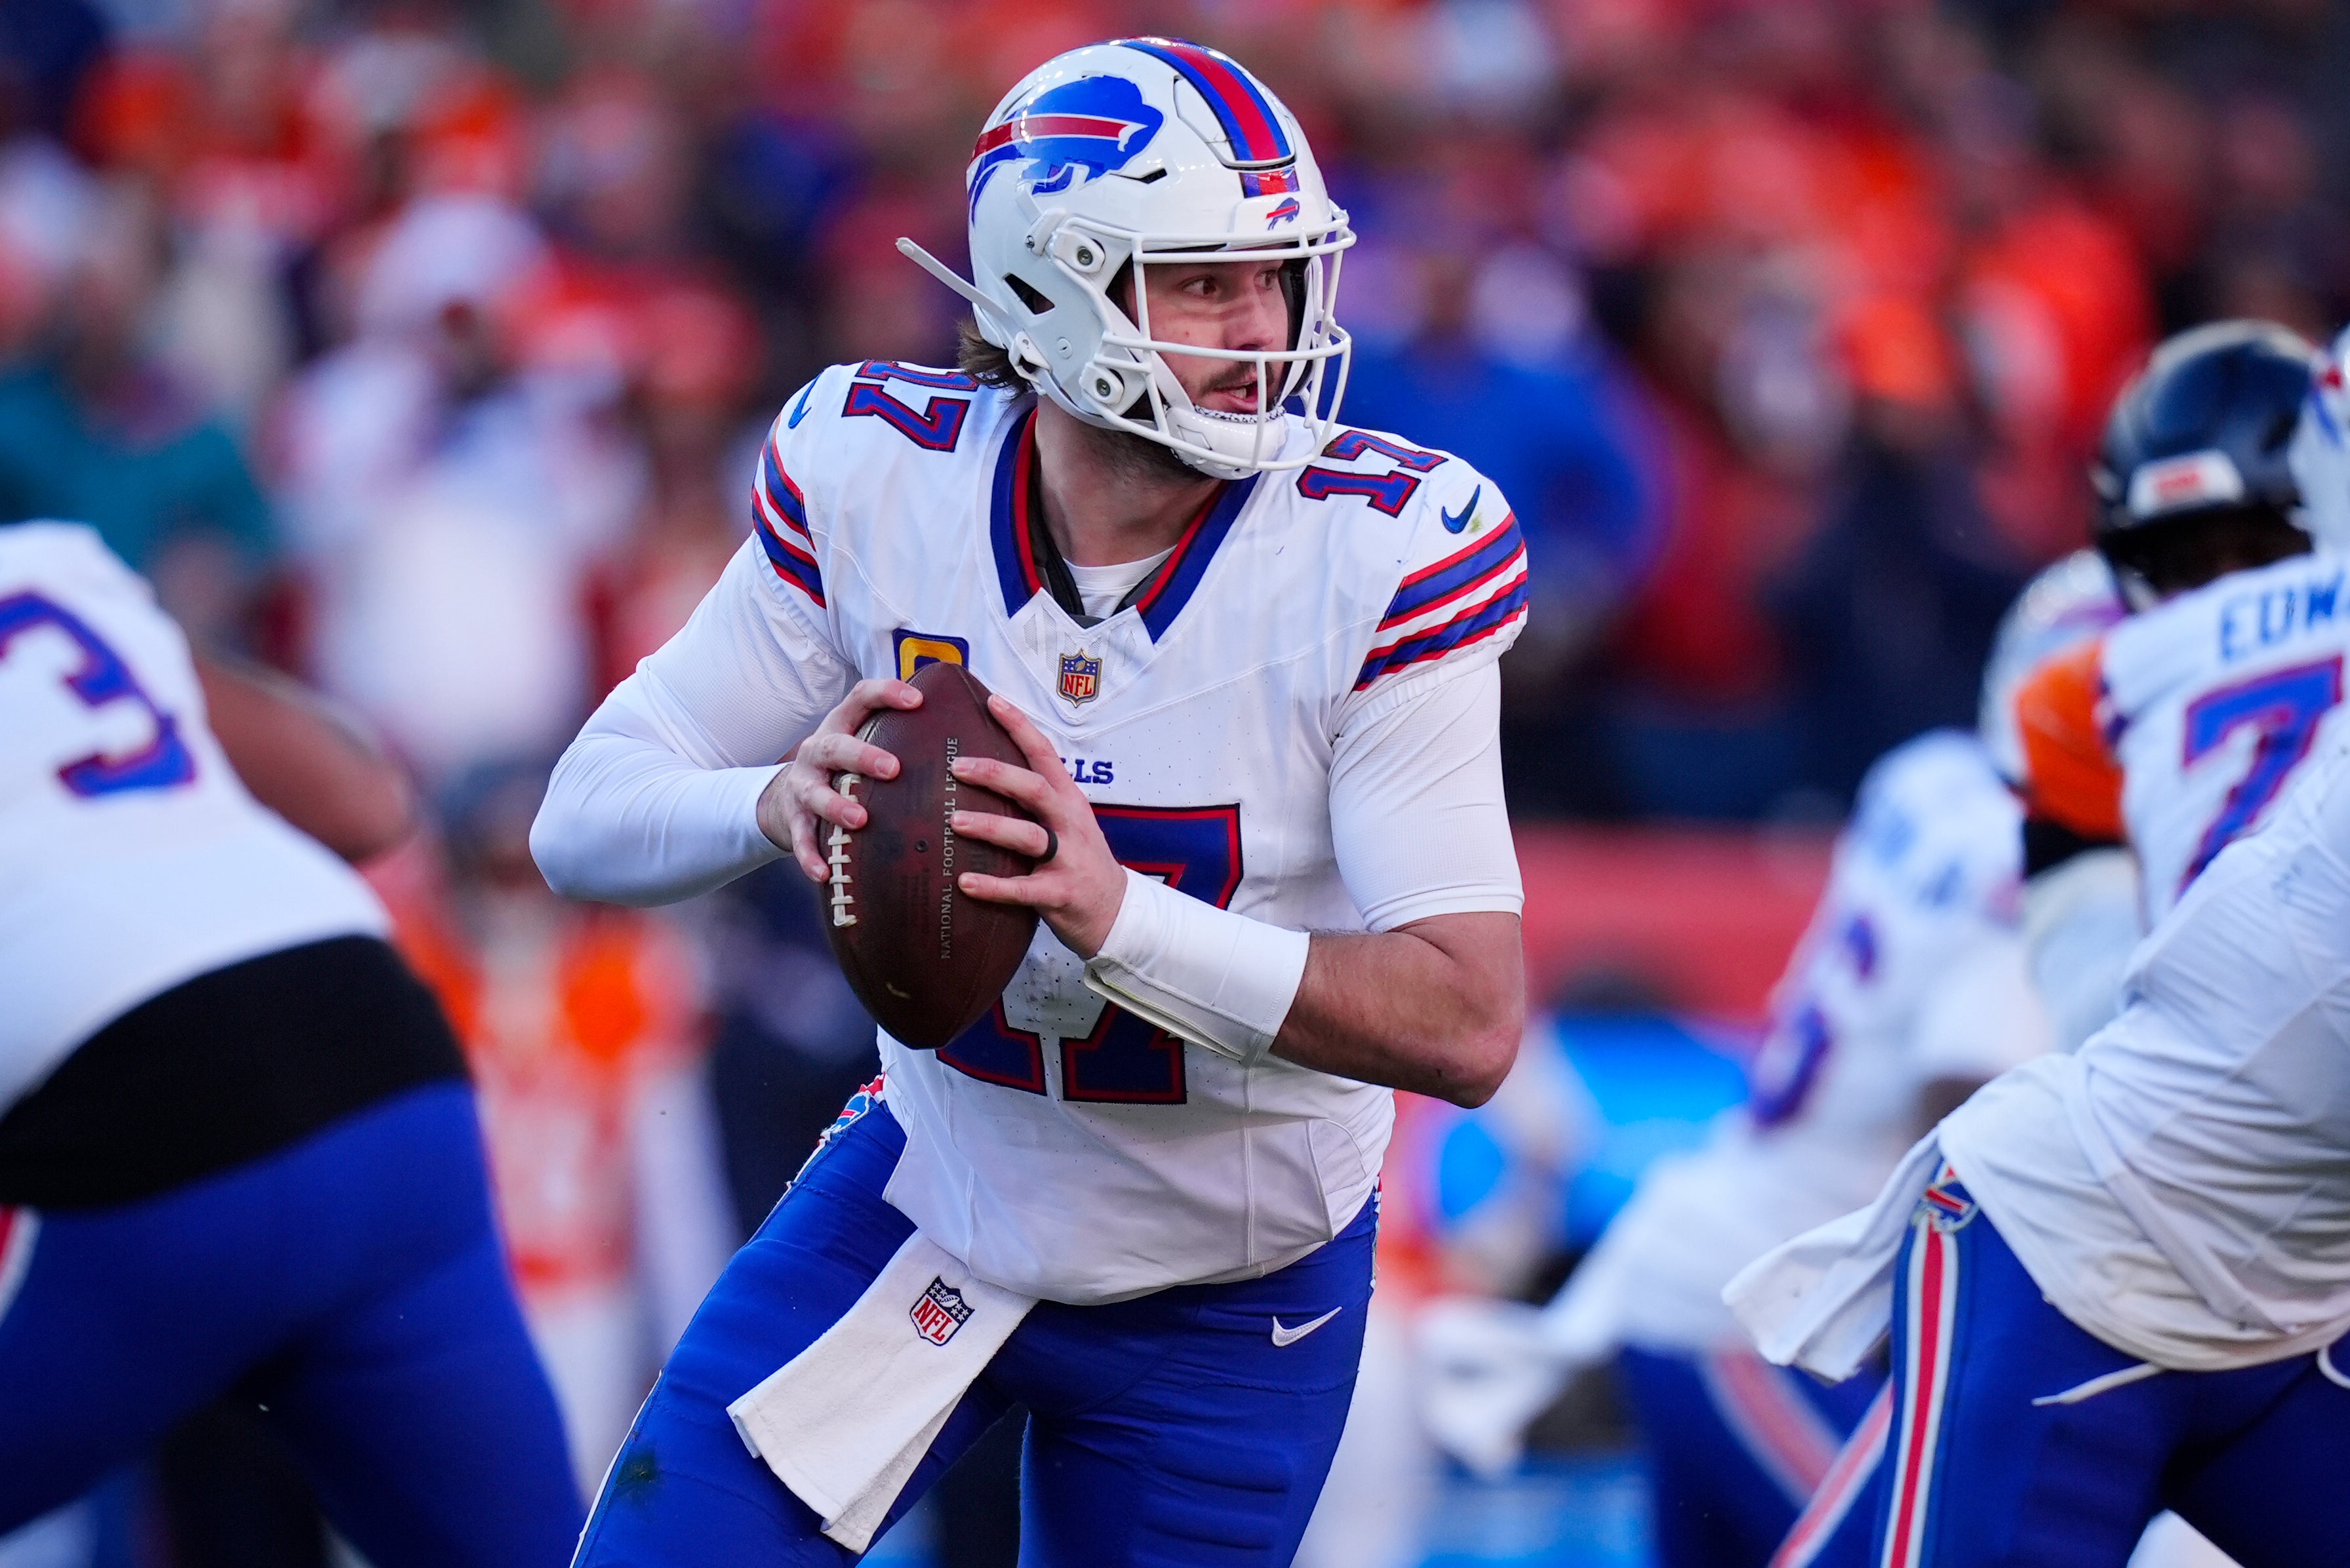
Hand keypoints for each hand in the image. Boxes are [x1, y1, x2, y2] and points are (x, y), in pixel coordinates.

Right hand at [759, 677, 922, 882]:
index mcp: (841, 725)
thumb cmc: (845, 767)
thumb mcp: (864, 740)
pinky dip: (810, 856)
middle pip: (836, 746)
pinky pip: (801, 839)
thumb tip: (972, 731)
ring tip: (860, 820)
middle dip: (863, 756)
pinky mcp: (793, 819)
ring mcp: (803, 785)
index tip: (918, 700)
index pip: (862, 698)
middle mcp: (819, 751)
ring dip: (836, 807)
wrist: (786, 796)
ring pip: (815, 793)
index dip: (887, 694)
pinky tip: (824, 873)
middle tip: (893, 769)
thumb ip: (903, 735)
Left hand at [947, 693, 1126, 958]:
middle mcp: (1070, 823)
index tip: (992, 701)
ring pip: (1028, 836)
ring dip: (990, 826)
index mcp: (1069, 800)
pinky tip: (964, 882)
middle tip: (957, 767)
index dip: (1020, 726)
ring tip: (955, 821)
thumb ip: (1034, 801)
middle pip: (1035, 789)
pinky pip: (1023, 889)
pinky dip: (992, 886)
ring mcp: (1068, 859)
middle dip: (996, 774)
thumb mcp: (1066, 822)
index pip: (1045, 754)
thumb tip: (981, 773)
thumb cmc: (1078, 861)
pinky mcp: (1060, 894)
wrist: (1115, 912)